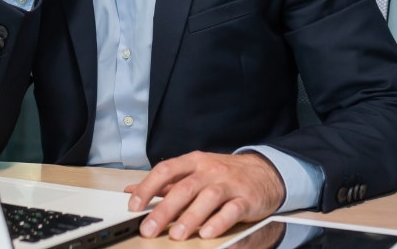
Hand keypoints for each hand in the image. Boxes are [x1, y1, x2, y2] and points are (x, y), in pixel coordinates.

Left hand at [124, 151, 284, 240]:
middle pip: (184, 188)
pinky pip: (232, 210)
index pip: (166, 170)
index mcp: (194, 162)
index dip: (148, 187)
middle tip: (148, 229)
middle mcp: (210, 170)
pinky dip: (219, 222)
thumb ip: (166, 183)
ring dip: (190, 217)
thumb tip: (132, 191)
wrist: (265, 173)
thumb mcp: (194, 172)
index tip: (133, 205)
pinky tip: (207, 233)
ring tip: (176, 235)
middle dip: (164, 210)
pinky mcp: (246, 198)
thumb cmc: (224, 175)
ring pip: (207, 198)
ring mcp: (229, 183)